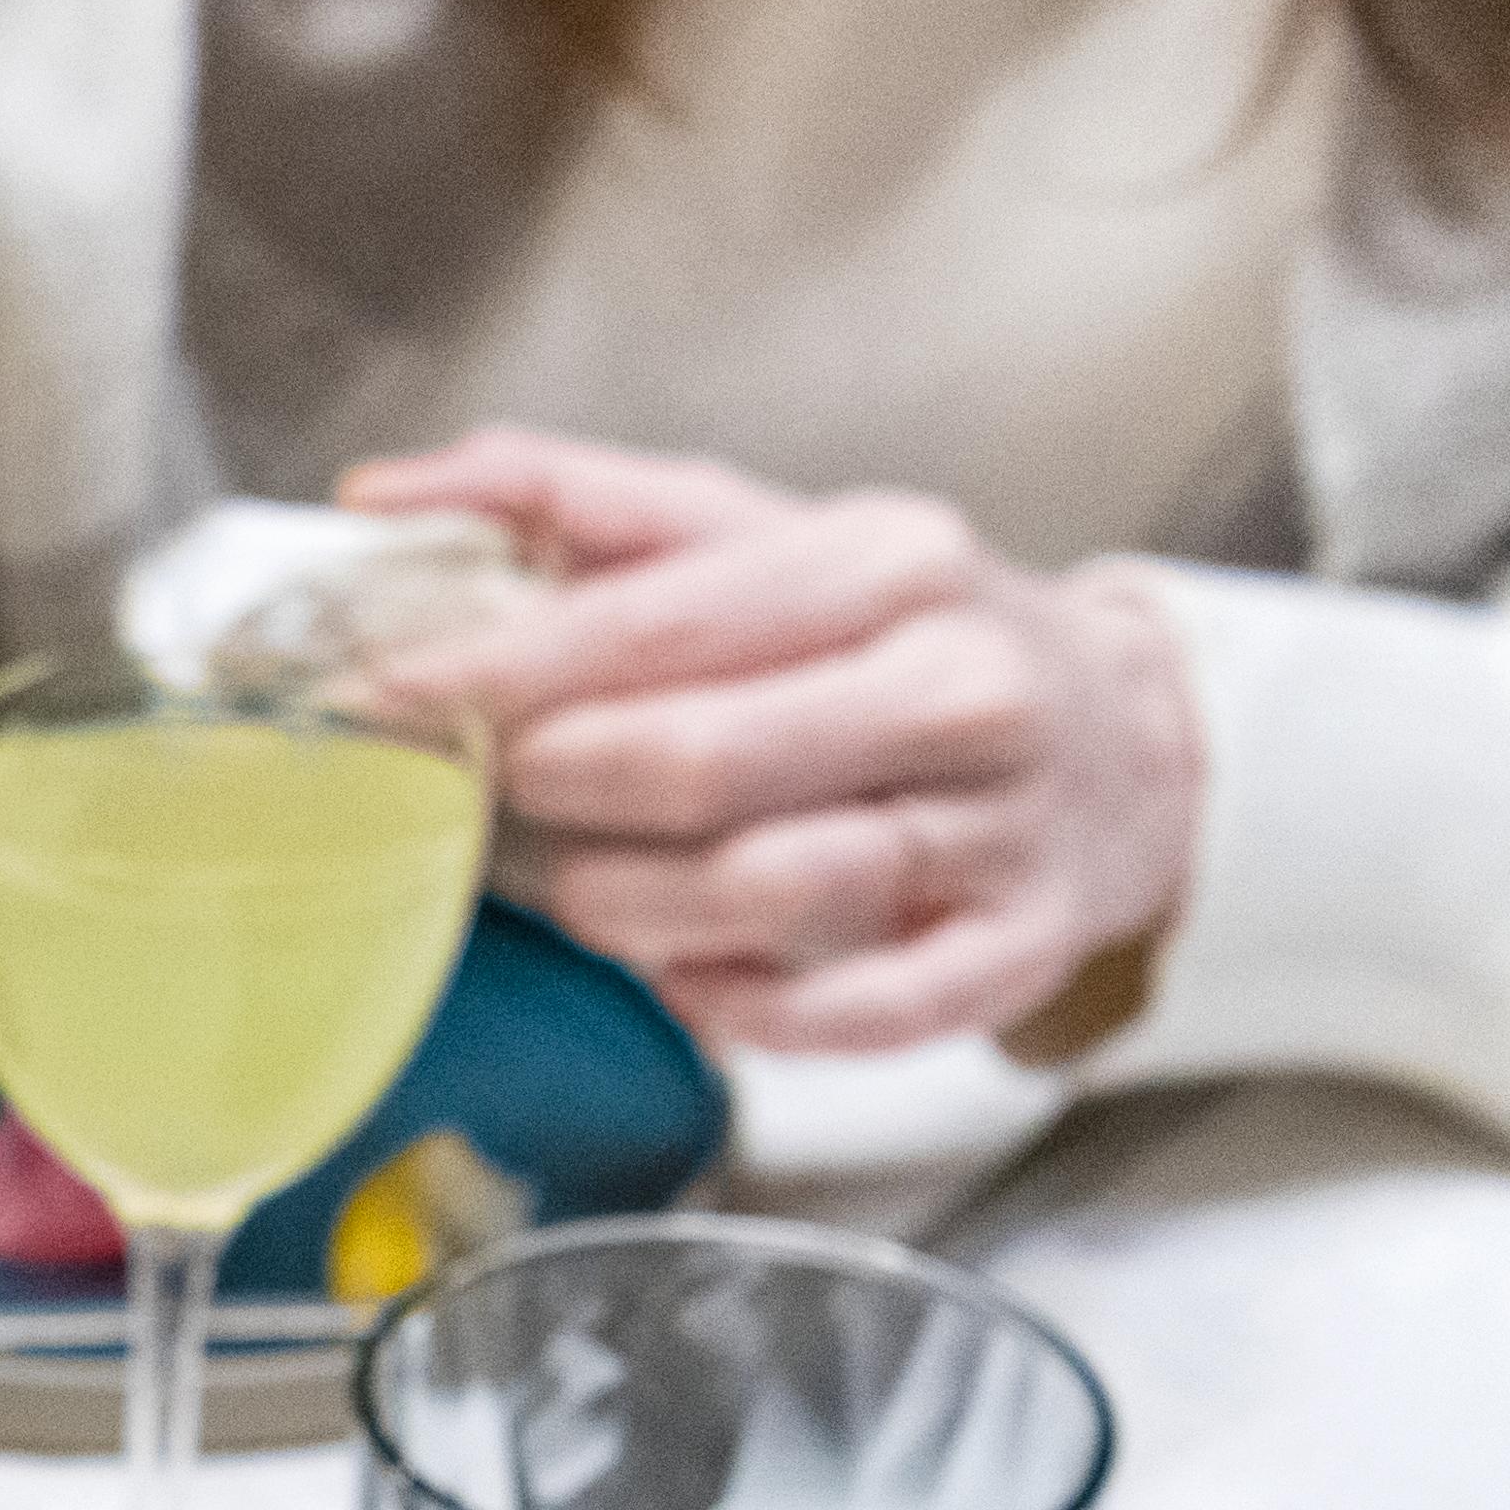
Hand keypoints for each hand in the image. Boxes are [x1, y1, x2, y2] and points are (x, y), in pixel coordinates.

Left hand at [349, 434, 1198, 1055]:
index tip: (384, 693)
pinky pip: (854, 1016)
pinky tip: (686, 975)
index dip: (503, 669)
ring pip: (768, 893)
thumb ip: (575, 504)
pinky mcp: (1016, 953)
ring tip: (577, 888)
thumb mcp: (763, 535)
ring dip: (628, 907)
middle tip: (489, 798)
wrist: (1126, 740)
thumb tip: (386, 493)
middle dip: (558, 792)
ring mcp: (1001, 829)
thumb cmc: (902, 640)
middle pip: (704, 763)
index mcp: (888, 563)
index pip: (660, 622)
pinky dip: (740, 1008)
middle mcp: (960, 686)